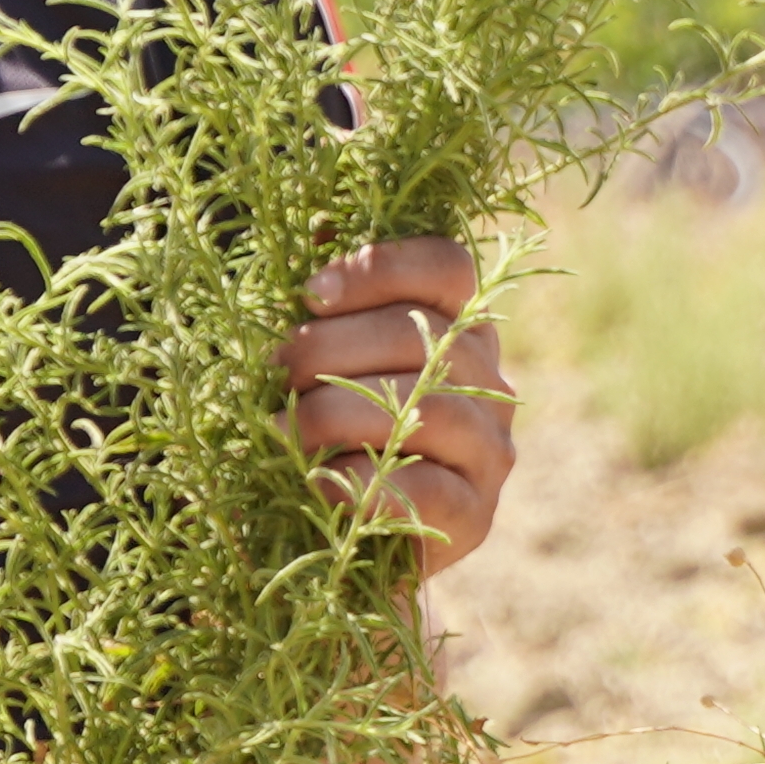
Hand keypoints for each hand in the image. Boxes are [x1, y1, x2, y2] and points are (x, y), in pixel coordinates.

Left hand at [278, 237, 514, 582]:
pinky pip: (427, 488)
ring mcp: (490, 450)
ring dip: (338, 411)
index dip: (380, 266)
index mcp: (460, 324)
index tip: (311, 293)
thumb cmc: (326, 434)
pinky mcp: (476, 516)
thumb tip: (313, 218)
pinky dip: (364, 482)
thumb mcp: (323, 359)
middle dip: (333, 346)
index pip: (447, 266)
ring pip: (427, 407)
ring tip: (279, 428)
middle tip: (274, 369)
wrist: (341, 546)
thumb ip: (329, 299)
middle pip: (424, 334)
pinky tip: (319, 481)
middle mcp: (490, 380)